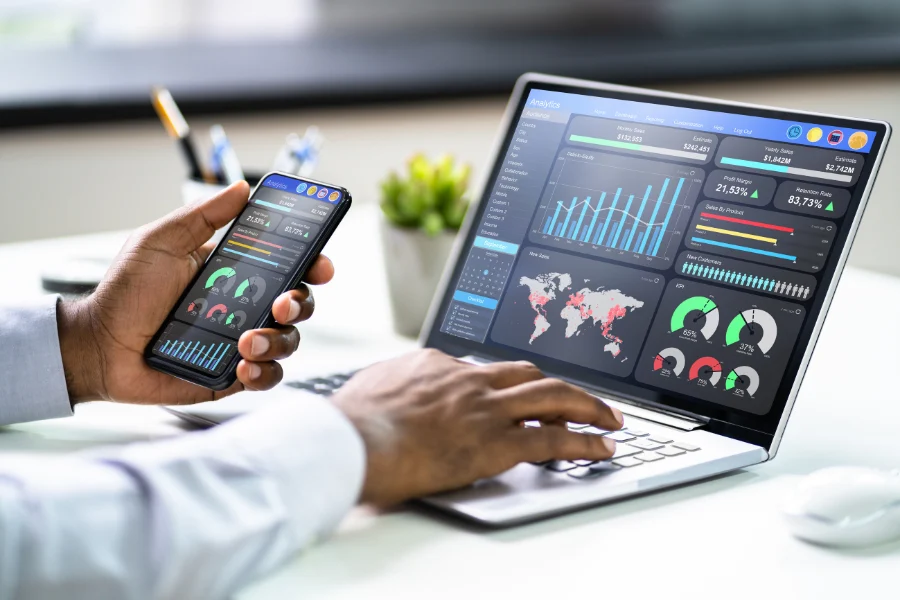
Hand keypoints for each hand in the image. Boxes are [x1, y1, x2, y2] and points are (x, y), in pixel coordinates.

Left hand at [58, 181, 333, 404]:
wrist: (99, 346)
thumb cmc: (125, 293)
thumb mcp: (161, 241)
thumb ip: (203, 215)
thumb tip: (241, 189)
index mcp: (237, 272)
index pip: (289, 265)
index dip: (313, 263)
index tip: (320, 264)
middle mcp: (246, 306)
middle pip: (298, 303)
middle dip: (299, 303)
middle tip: (280, 304)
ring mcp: (242, 341)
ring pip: (288, 341)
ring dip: (277, 340)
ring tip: (246, 342)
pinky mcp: (232, 374)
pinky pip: (267, 376)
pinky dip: (263, 372)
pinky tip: (243, 366)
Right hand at [332, 349, 624, 506]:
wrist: (353, 441)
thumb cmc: (351, 423)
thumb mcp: (371, 387)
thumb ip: (394, 384)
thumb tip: (393, 390)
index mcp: (438, 366)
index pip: (485, 371)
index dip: (506, 387)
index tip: (517, 398)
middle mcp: (469, 380)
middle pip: (529, 374)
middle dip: (560, 386)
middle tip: (582, 399)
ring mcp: (486, 409)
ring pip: (552, 397)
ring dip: (587, 406)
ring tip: (610, 417)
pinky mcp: (496, 443)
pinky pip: (552, 439)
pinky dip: (584, 442)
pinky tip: (601, 447)